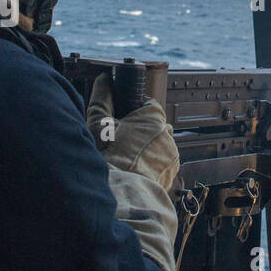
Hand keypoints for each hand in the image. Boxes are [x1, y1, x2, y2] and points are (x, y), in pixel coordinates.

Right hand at [86, 73, 179, 192]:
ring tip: (128, 158)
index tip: (124, 118)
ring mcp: (171, 154)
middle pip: (155, 125)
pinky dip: (152, 164)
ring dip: (148, 148)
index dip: (135, 110)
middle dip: (141, 130)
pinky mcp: (171, 172)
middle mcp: (167, 133)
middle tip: (122, 141)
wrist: (124, 190)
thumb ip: (101, 98)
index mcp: (152, 117)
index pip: (149, 104)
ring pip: (159, 144)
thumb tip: (104, 80)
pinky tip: (136, 169)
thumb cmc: (111, 156)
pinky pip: (163, 163)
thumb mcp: (98, 124)